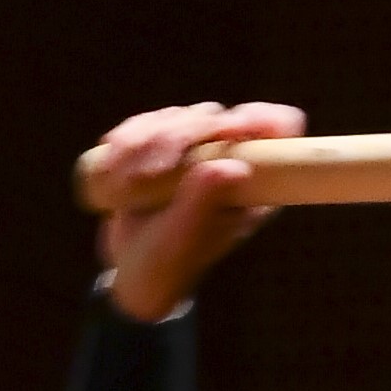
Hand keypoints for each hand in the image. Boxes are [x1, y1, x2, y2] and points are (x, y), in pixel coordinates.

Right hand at [95, 101, 305, 320]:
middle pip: (216, 118)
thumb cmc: (165, 266)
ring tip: (123, 184)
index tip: (231, 129)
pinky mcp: (162, 147)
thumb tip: (229, 166)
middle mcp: (229, 159)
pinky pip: (146, 125)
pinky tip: (111, 162)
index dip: (261, 119)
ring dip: (143, 143)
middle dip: (177, 137)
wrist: (131, 273)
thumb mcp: (182, 242)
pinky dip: (125, 143)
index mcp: (253, 182)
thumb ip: (201, 204)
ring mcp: (196, 151)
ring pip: (178, 118)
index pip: (279, 127)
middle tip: (149, 173)